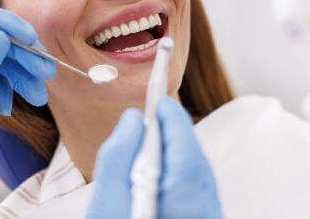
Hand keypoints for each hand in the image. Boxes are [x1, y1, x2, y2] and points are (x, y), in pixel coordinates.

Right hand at [87, 97, 222, 218]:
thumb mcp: (105, 203)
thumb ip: (118, 156)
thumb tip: (134, 119)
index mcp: (181, 200)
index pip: (185, 144)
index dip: (173, 118)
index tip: (160, 102)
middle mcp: (204, 211)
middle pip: (195, 160)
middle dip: (174, 137)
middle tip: (152, 123)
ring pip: (199, 179)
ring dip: (178, 160)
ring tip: (150, 152)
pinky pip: (199, 198)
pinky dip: (182, 182)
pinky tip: (159, 183)